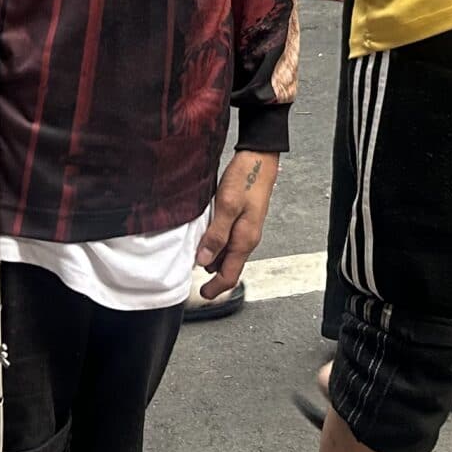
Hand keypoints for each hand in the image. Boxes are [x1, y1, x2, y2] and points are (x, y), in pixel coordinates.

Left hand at [196, 150, 277, 297]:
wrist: (259, 157)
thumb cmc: (247, 177)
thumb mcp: (227, 206)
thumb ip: (216, 235)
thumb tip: (204, 260)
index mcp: (245, 239)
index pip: (231, 275)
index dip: (216, 288)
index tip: (202, 294)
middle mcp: (247, 237)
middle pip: (229, 266)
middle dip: (211, 273)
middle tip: (192, 272)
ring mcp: (245, 228)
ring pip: (227, 253)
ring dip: (212, 256)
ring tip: (194, 252)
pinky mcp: (242, 218)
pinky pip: (228, 238)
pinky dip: (215, 242)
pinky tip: (204, 233)